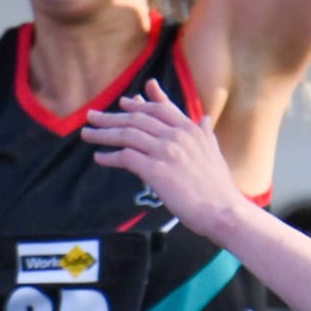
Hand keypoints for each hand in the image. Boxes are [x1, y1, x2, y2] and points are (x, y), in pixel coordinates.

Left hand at [84, 83, 247, 237]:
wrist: (224, 210)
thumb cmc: (218, 188)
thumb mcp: (213, 151)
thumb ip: (205, 132)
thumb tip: (205, 118)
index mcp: (191, 129)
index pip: (161, 109)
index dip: (141, 104)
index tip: (126, 100)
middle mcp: (177, 135)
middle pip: (137, 119)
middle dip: (111, 116)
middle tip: (92, 116)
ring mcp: (166, 151)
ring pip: (127, 135)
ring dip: (103, 133)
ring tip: (87, 134)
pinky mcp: (156, 170)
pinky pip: (126, 157)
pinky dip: (110, 157)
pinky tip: (100, 158)